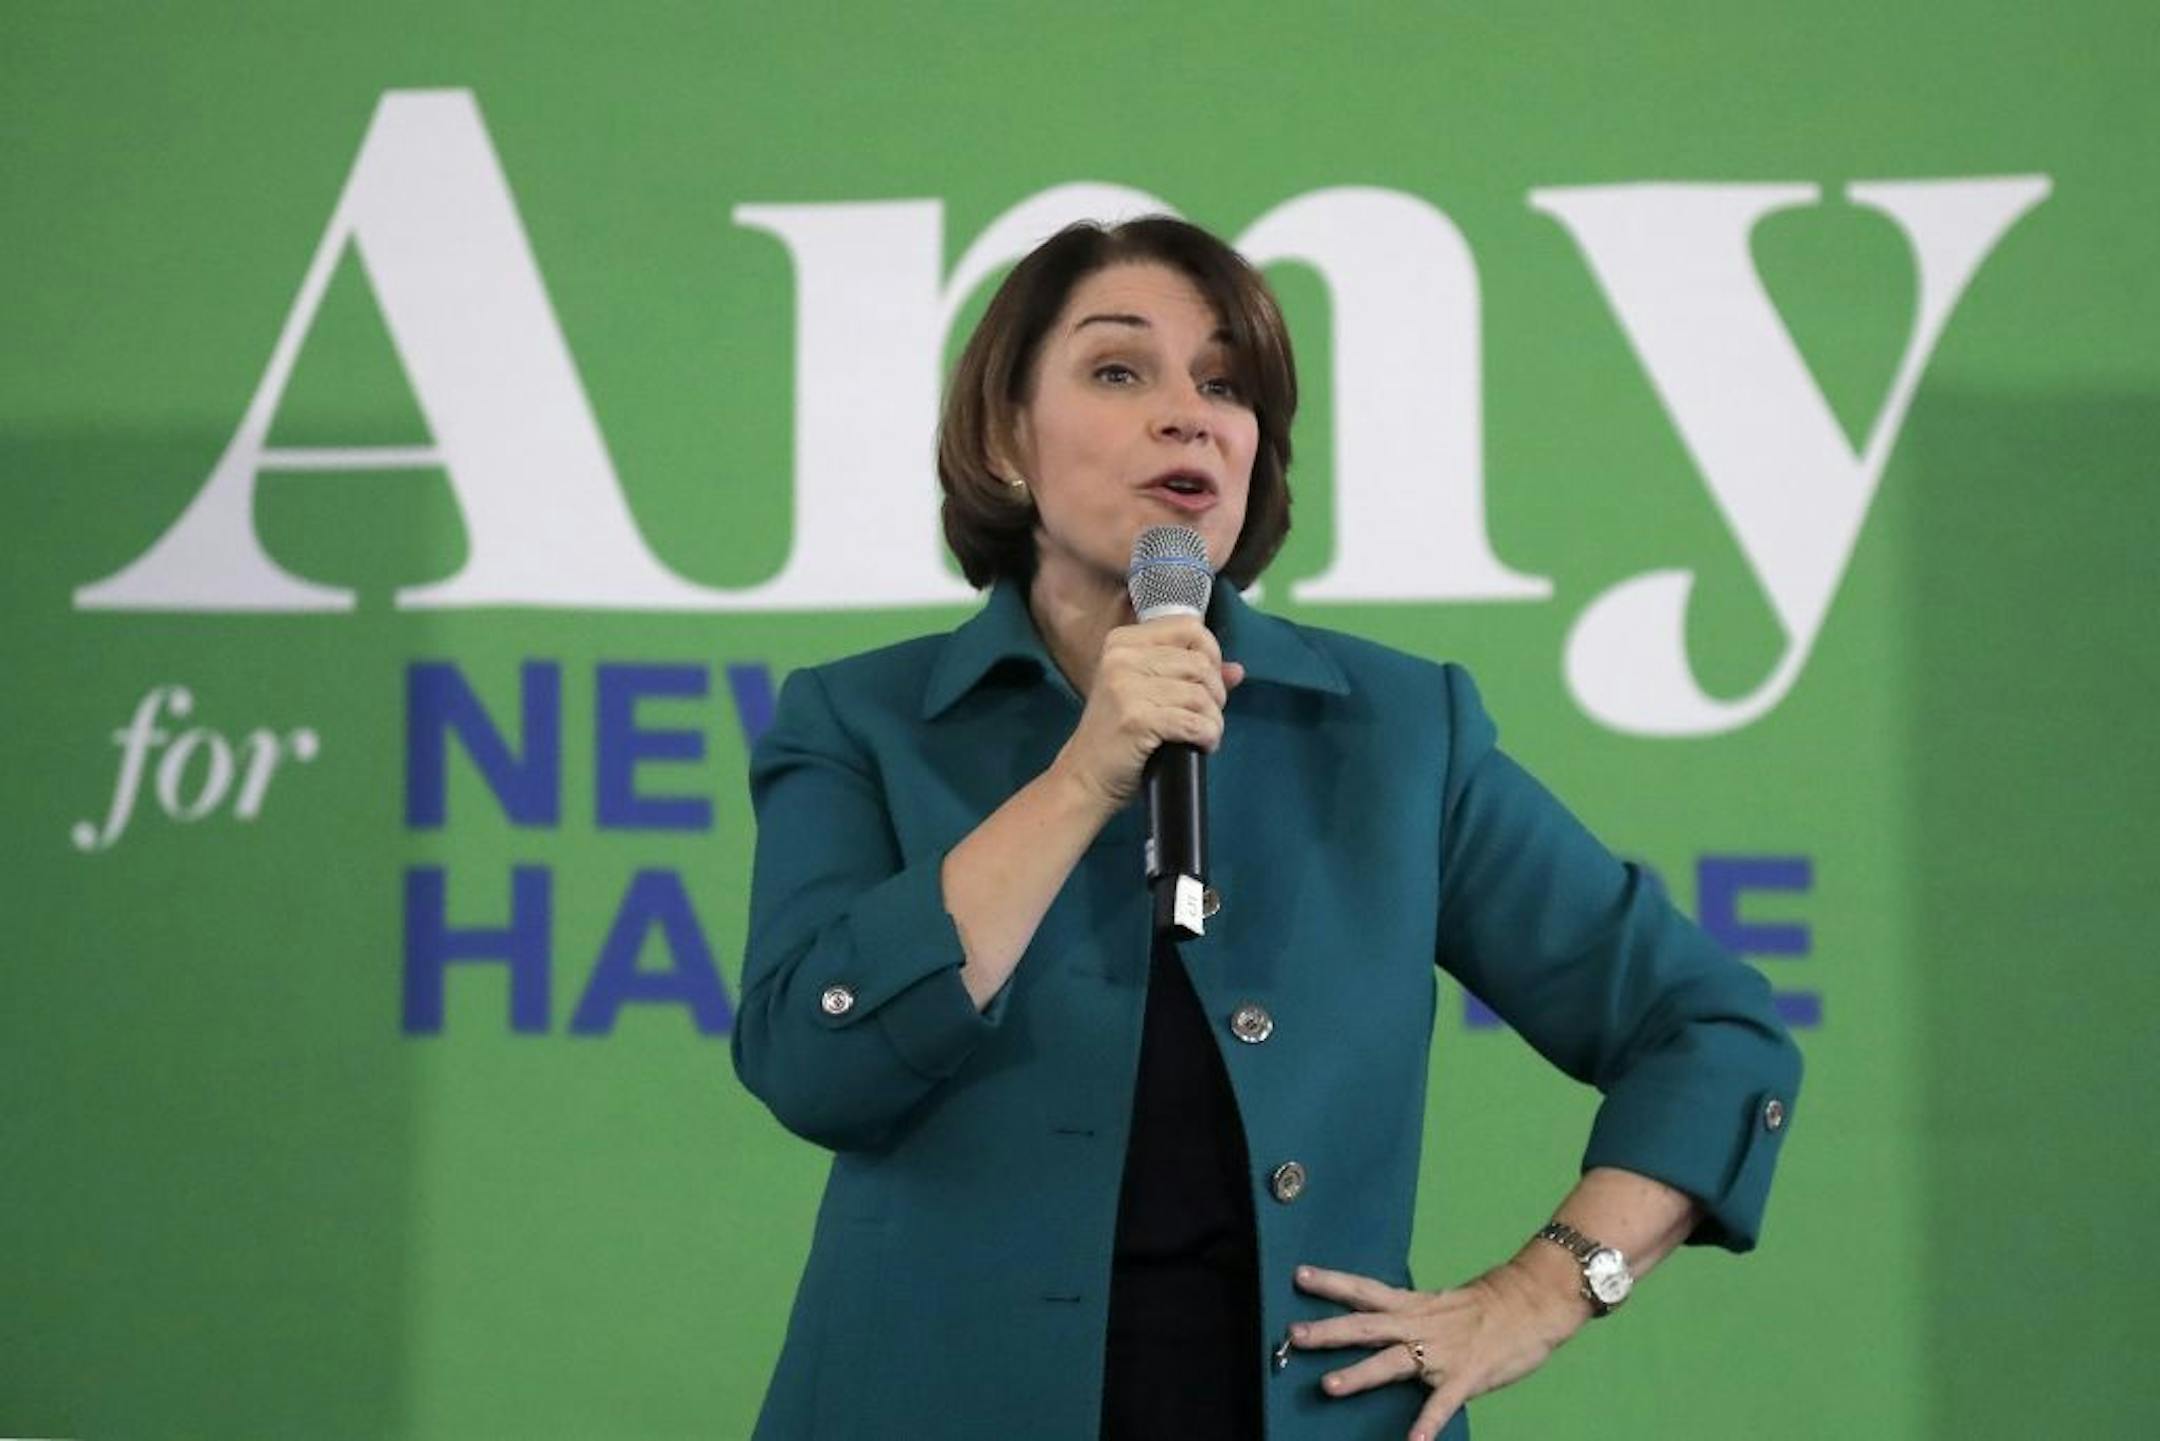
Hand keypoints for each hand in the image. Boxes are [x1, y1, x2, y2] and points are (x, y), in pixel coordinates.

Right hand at [1053, 615, 1244, 810]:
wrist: (1084, 776)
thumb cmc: (1117, 734)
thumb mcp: (1147, 694)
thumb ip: (1190, 676)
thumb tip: (1237, 670)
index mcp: (1123, 642)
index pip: (1189, 627)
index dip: (1210, 653)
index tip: (1207, 682)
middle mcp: (1122, 657)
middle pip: (1199, 662)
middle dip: (1216, 693)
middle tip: (1206, 715)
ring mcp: (1126, 687)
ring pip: (1200, 693)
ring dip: (1213, 719)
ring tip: (1205, 734)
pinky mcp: (1136, 718)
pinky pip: (1193, 721)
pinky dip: (1207, 735)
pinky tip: (1203, 745)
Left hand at [1291, 1259, 1588, 1440]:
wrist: (1535, 1301)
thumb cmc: (1488, 1305)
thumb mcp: (1440, 1303)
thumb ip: (1410, 1315)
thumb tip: (1379, 1320)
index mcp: (1414, 1304)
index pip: (1365, 1290)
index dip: (1332, 1282)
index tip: (1299, 1275)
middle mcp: (1420, 1324)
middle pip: (1366, 1325)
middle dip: (1328, 1331)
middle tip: (1294, 1334)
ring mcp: (1441, 1352)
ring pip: (1392, 1362)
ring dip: (1359, 1375)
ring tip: (1328, 1386)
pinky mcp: (1466, 1376)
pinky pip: (1442, 1403)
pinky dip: (1427, 1425)